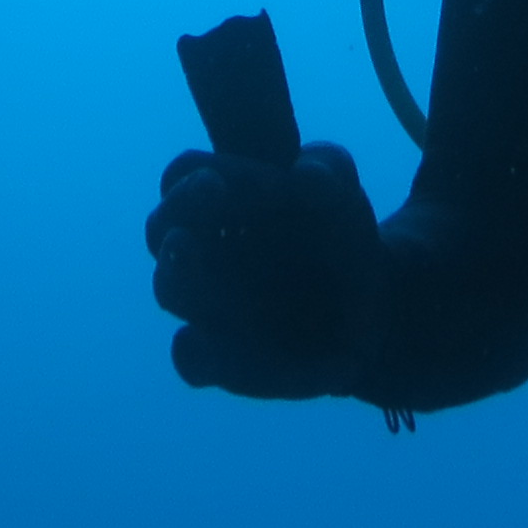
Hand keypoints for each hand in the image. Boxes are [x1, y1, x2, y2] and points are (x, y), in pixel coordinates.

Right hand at [144, 141, 381, 399]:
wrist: (368, 306)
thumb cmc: (338, 233)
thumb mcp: (343, 189)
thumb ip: (326, 168)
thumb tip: (305, 175)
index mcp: (224, 199)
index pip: (183, 176)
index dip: (191, 177)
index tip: (220, 182)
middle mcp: (204, 249)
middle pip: (160, 228)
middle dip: (176, 216)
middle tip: (207, 201)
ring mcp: (207, 304)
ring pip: (170, 289)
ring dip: (184, 274)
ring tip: (196, 253)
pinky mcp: (222, 358)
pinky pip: (190, 359)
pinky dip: (195, 352)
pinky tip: (215, 341)